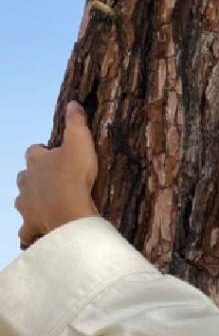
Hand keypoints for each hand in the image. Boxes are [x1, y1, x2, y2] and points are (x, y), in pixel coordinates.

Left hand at [15, 102, 99, 247]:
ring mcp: (26, 204)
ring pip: (22, 201)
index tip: (55, 155)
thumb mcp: (79, 141)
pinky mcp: (30, 224)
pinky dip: (30, 231)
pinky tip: (38, 232)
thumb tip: (72, 103)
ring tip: (47, 205)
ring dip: (31, 201)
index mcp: (36, 160)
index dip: (43, 153)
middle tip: (53, 182)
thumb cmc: (74, 175)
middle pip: (25, 176)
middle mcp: (26, 181)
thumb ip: (75, 122)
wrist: (68, 210)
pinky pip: (26, 230)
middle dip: (34, 178)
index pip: (34, 152)